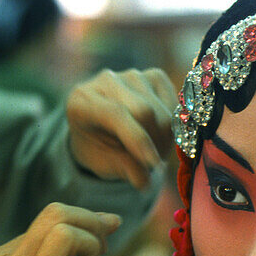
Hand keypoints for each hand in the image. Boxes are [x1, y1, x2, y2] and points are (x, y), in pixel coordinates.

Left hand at [66, 68, 176, 188]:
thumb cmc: (99, 147)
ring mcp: (131, 75)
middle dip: (155, 142)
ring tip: (155, 151)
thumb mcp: (103, 163)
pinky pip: (174, 104)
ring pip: (162, 109)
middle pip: (144, 110)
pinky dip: (173, 126)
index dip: (137, 140)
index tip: (153, 164)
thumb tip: (144, 180)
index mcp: (81, 101)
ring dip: (165, 138)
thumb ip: (121, 168)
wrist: (102, 127)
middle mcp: (105, 81)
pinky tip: (160, 135)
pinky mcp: (154, 76)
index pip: (115, 114)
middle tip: (154, 164)